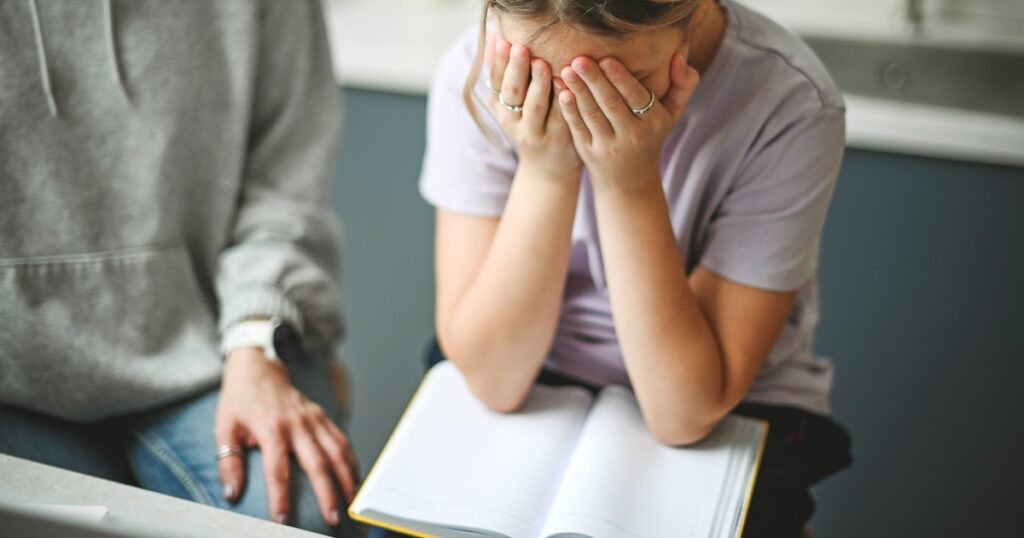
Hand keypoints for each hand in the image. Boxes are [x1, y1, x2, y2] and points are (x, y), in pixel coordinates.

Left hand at [215, 348, 357, 526]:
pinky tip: (355, 478)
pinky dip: (351, 461)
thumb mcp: (224, 428)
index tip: (283, 520)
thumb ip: (228, 461)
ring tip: (351, 503)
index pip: (278, 470)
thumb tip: (232, 493)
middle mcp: (297, 424)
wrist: (260, 367)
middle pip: (317, 463)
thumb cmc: (241, 400)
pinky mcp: (323, 416)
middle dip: (327, 494)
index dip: (281, 497)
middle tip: (333, 518)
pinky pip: (342, 440)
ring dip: (346, 478)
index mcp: (271, 429)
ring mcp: (313, 419)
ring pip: (337, 452)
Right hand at [487, 35, 581, 178]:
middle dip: (516, 70)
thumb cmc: (531, 129)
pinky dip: (563, 102)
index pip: (497, 83)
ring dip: (539, 85)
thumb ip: (504, 77)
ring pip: (536, 107)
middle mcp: (515, 123)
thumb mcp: (510, 108)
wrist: (548, 172)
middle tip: (521, 49)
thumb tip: (494, 39)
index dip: (498, 63)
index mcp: (502, 110)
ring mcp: (538, 133)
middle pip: (513, 94)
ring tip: (543, 64)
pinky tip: (567, 87)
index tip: (503, 42)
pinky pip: (561, 118)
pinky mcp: (560, 140)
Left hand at [557, 48, 699, 190]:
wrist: (631, 180)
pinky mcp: (589, 152)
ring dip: (578, 91)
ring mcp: (608, 146)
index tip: (606, 59)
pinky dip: (568, 110)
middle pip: (610, 103)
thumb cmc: (651, 136)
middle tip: (579, 59)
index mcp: (653, 122)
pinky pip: (578, 127)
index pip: (636, 96)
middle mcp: (632, 135)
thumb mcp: (673, 114)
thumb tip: (678, 56)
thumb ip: (683, 85)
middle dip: (594, 80)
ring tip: (566, 70)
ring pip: (592, 114)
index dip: (620, 78)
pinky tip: (561, 93)